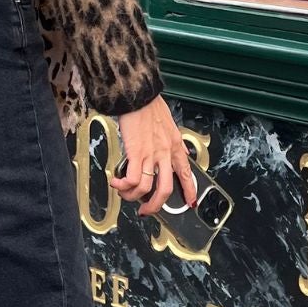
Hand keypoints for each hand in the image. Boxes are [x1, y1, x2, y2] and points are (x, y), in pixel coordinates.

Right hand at [112, 96, 198, 218]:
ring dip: (133, 197)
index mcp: (175, 147)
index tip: (190, 202)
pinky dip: (123, 185)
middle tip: (147, 210)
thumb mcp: (170, 124)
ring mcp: (151, 154)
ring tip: (126, 194)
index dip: (190, 191)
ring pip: (146, 188)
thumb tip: (180, 150)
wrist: (139, 96)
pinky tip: (116, 182)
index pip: (186, 173)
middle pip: (165, 190)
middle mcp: (165, 153)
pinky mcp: (136, 153)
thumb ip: (174, 141)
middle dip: (155, 206)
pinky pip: (132, 178)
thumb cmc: (150, 107)